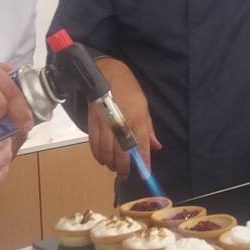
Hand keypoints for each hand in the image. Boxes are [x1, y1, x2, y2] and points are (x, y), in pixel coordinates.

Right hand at [88, 58, 161, 178]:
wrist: (106, 74)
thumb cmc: (128, 88)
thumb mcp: (144, 106)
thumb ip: (149, 129)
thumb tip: (156, 146)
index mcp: (137, 119)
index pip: (141, 146)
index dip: (143, 163)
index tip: (145, 174)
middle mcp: (121, 124)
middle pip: (121, 154)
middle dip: (124, 169)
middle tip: (126, 175)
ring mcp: (105, 125)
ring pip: (106, 153)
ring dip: (110, 164)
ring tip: (115, 167)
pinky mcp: (92, 124)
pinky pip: (94, 146)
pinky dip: (98, 156)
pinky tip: (103, 159)